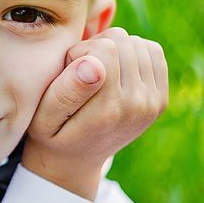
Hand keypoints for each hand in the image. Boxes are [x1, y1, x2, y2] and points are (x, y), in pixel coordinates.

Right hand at [22, 27, 168, 199]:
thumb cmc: (51, 134)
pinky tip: (114, 70)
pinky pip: (152, 52)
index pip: (105, 47)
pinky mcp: (160, 99)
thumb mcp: (43, 118)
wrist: (73, 161)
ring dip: (114, 50)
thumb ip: (64, 92)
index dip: (80, 51)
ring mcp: (152, 103)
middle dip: (97, 48)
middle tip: (80, 73)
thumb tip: (94, 65)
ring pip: (138, 43)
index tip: (68, 71)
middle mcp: (136, 106)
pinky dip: (133, 53)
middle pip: (123, 41)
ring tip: (96, 72)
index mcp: (108, 110)